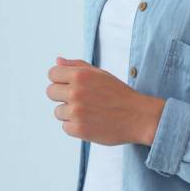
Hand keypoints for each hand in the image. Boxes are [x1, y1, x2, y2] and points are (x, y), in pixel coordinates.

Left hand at [46, 57, 165, 145]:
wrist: (138, 116)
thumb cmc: (118, 93)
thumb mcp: (99, 73)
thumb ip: (76, 65)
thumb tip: (57, 61)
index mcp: (80, 75)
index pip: (52, 74)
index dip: (59, 79)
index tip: (69, 85)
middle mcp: (76, 92)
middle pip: (50, 92)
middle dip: (61, 95)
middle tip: (79, 99)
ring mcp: (76, 112)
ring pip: (58, 111)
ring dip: (69, 113)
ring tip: (88, 111)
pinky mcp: (79, 129)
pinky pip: (65, 127)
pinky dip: (75, 126)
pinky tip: (89, 122)